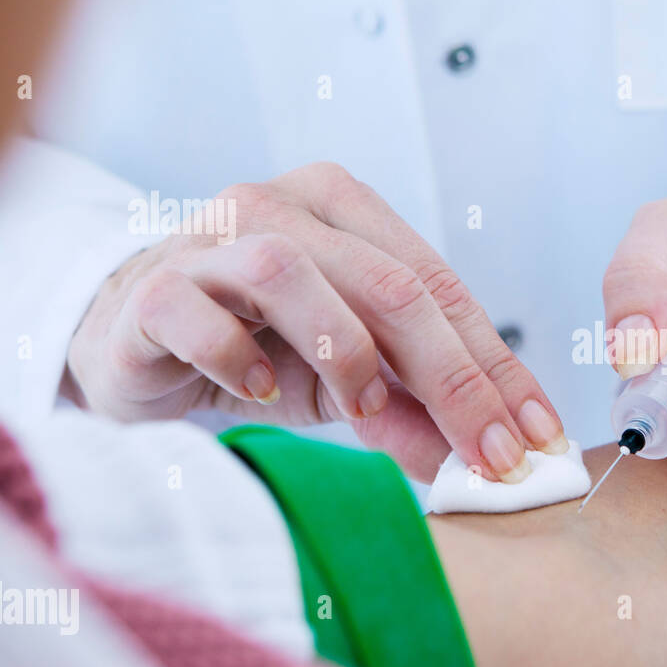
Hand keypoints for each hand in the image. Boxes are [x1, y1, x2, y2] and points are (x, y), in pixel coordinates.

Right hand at [66, 162, 566, 482]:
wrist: (130, 338)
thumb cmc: (254, 347)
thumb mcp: (345, 379)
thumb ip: (409, 406)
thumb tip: (485, 460)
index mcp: (345, 210)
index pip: (441, 287)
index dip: (497, 366)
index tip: (536, 434)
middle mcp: (282, 206)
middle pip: (389, 285)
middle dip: (454, 380)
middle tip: (488, 454)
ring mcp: (212, 239)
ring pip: (293, 274)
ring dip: (345, 351)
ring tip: (364, 406)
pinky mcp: (152, 286)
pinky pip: (198, 313)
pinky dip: (237, 356)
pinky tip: (256, 390)